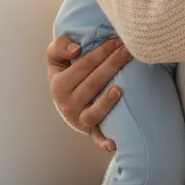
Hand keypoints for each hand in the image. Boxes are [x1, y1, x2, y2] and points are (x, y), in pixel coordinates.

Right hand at [46, 35, 133, 151]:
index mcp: (58, 84)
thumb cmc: (64, 74)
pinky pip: (97, 138)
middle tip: (129, 52)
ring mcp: (79, 120)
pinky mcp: (90, 132)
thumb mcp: (55, 58)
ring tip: (120, 88)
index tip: (118, 41)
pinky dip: (104, 142)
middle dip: (113, 65)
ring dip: (107, 102)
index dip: (102, 51)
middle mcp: (67, 104)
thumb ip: (60, 47)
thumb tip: (77, 49)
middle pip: (94, 83)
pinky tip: (114, 143)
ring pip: (95, 111)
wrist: (64, 100)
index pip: (84, 65)